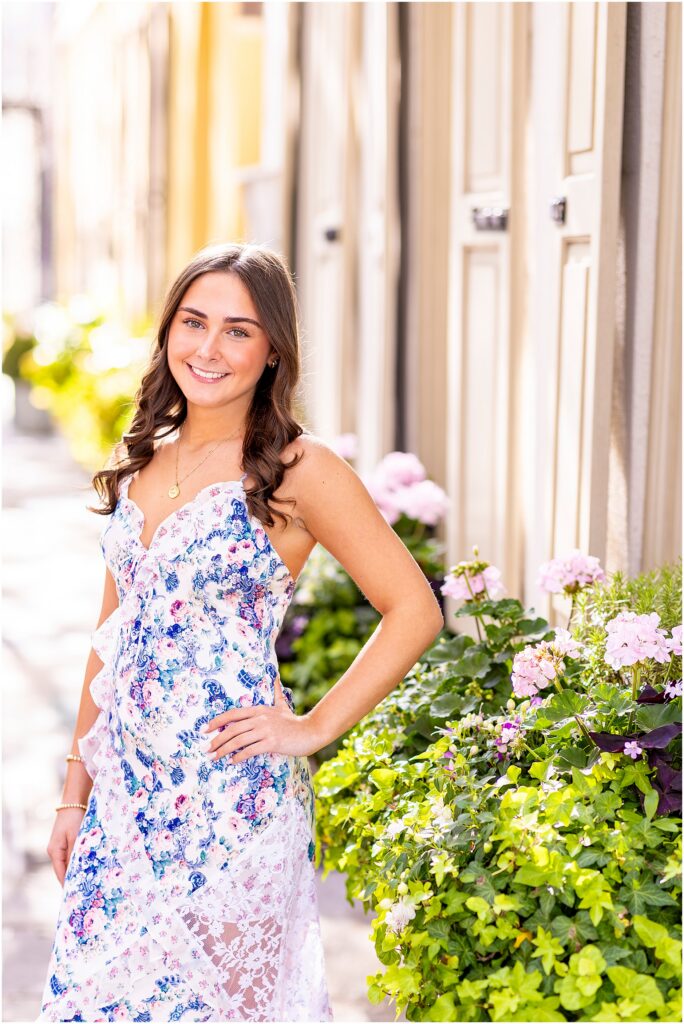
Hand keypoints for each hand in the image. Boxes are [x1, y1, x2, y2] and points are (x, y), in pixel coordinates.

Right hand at [46, 808, 84, 886]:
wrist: (73, 802)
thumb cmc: (74, 819)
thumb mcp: (76, 837)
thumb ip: (75, 854)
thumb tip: (75, 871)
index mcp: (54, 851)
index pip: (60, 873)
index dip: (67, 884)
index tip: (74, 895)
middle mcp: (55, 851)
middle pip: (63, 869)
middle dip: (72, 879)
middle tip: (83, 890)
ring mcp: (59, 846)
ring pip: (68, 863)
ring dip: (75, 870)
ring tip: (86, 881)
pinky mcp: (65, 842)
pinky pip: (71, 856)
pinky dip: (77, 861)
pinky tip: (86, 865)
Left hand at [202, 676, 320, 762]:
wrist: (310, 731)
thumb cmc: (294, 721)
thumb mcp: (282, 704)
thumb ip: (276, 691)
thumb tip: (275, 676)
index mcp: (259, 709)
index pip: (232, 714)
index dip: (216, 721)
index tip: (204, 729)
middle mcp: (260, 718)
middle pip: (232, 729)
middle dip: (217, 740)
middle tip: (206, 749)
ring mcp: (266, 730)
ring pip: (238, 740)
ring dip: (224, 750)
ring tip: (215, 757)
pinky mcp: (272, 742)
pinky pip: (250, 750)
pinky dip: (239, 757)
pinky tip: (233, 762)